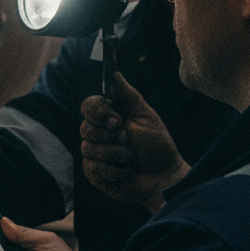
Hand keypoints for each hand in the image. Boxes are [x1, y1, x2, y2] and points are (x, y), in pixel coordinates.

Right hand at [80, 73, 189, 213]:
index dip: (98, 113)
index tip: (117, 121)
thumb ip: (129, 95)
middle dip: (111, 138)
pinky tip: (124, 172)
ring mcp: (94, 154)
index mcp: (108, 118)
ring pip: (88, 148)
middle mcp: (98, 134)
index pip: (88, 106)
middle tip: (128, 141)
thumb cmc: (157, 145)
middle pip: (85, 128)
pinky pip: (91, 167)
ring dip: (115, 154)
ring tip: (130, 159)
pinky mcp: (94, 173)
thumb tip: (115, 73)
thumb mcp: (146, 116)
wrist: (164, 176)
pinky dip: (112, 170)